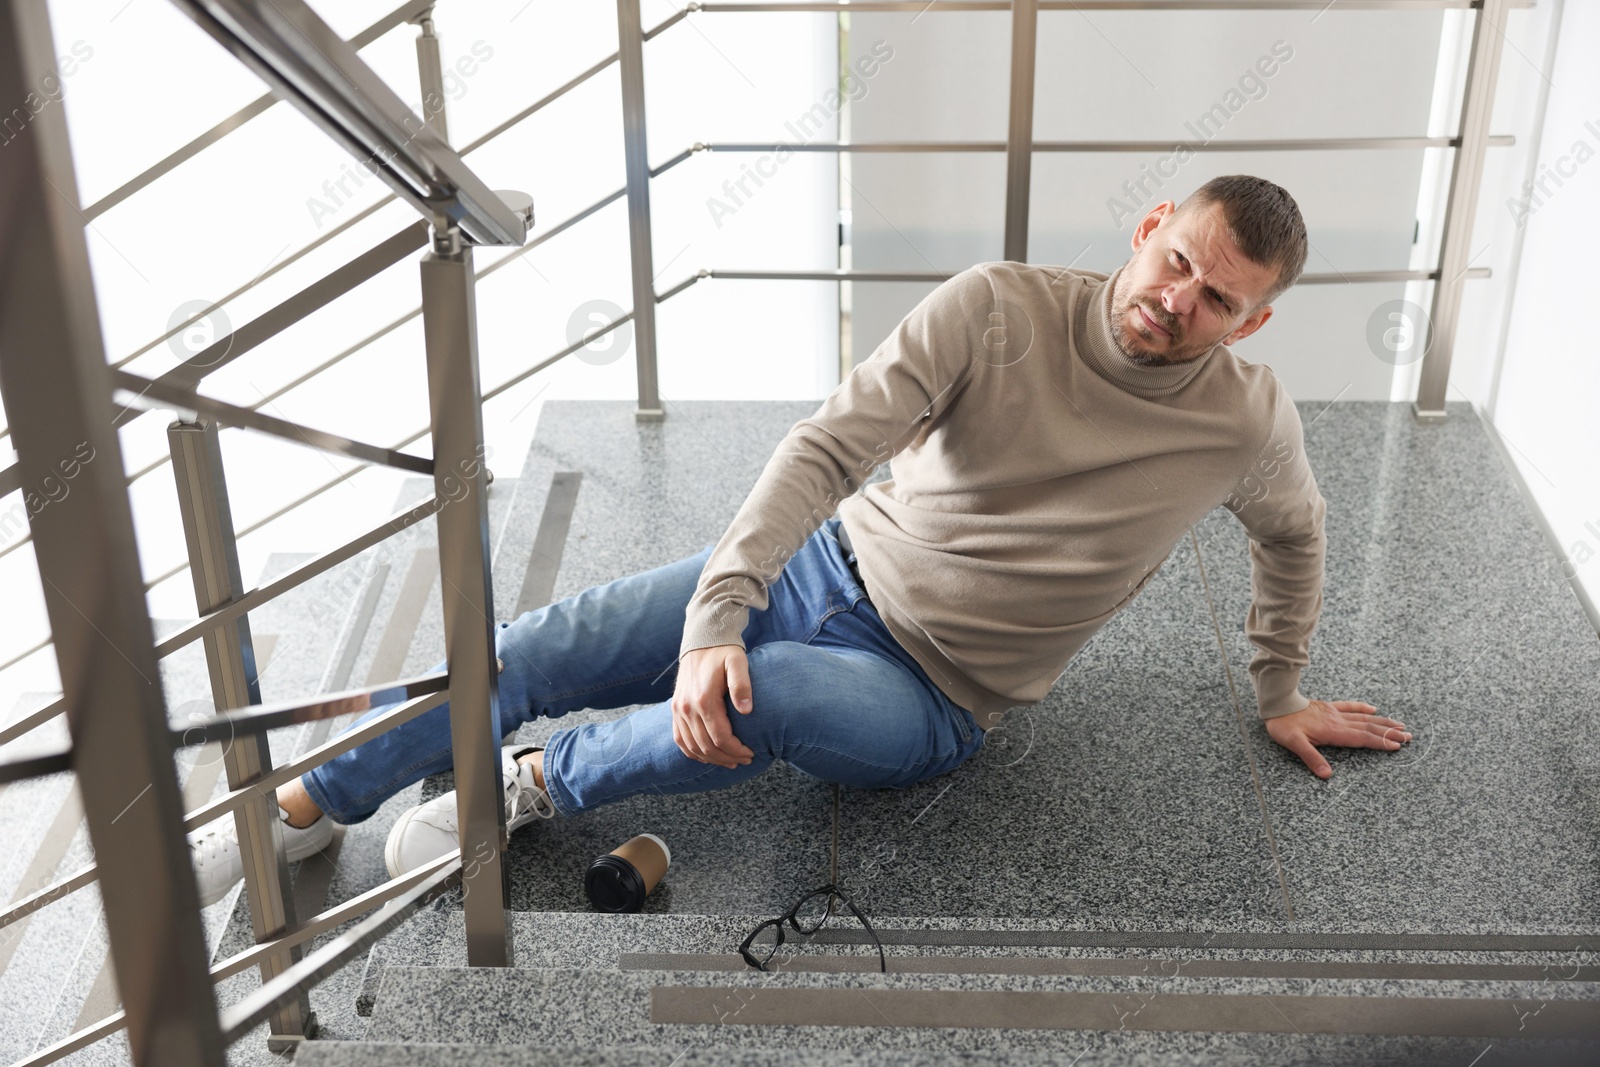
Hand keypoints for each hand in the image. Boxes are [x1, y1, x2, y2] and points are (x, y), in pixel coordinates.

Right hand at [672, 644, 755, 768]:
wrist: (702, 640)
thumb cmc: (724, 652)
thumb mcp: (738, 662)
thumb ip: (742, 685)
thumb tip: (746, 710)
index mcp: (704, 699)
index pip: (721, 737)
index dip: (736, 750)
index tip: (751, 753)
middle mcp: (687, 708)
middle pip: (707, 746)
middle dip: (728, 757)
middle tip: (746, 760)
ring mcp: (678, 710)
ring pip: (692, 747)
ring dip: (712, 759)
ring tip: (731, 761)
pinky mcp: (675, 709)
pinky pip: (680, 739)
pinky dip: (693, 752)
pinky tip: (708, 756)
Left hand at [1263, 699, 1411, 778]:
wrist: (1277, 704)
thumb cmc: (1284, 725)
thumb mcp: (1295, 744)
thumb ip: (1312, 758)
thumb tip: (1327, 775)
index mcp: (1333, 732)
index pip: (1362, 738)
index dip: (1380, 742)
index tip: (1397, 746)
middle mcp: (1338, 721)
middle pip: (1369, 727)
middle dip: (1390, 733)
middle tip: (1409, 736)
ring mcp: (1334, 713)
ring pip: (1364, 717)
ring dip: (1383, 722)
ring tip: (1400, 725)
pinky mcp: (1328, 707)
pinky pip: (1349, 706)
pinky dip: (1362, 708)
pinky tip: (1373, 709)